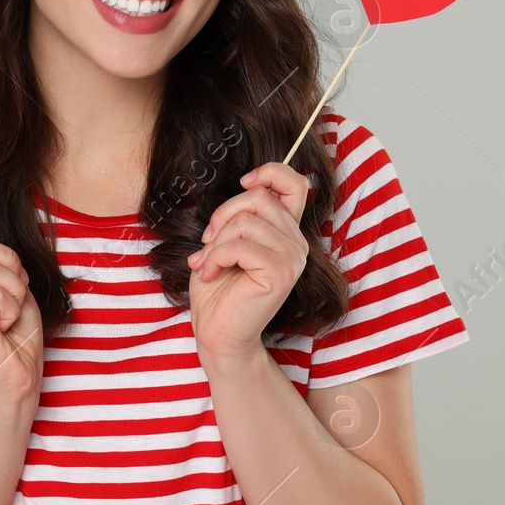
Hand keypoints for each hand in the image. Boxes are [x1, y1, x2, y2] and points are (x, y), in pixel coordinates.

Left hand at [187, 162, 310, 363]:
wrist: (217, 332)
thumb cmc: (218, 289)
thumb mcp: (226, 240)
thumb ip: (242, 215)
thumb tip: (249, 184)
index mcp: (286, 232)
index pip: (296, 184)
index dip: (271, 172)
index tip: (244, 182)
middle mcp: (297, 242)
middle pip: (259, 198)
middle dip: (222, 215)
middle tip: (207, 242)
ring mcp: (293, 258)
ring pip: (245, 221)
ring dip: (215, 242)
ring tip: (207, 263)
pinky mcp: (281, 274)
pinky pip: (240, 246)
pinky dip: (215, 257)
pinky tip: (210, 273)